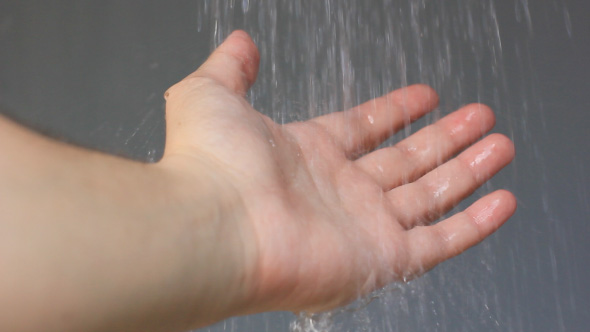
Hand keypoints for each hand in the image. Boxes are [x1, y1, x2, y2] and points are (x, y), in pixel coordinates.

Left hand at [160, 30, 515, 316]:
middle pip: (406, 159)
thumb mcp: (213, 95)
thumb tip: (241, 42)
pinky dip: (474, 225)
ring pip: (430, 196)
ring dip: (468, 171)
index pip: (365, 128)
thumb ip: (232, 67)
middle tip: (480, 117)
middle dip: (446, 137)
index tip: (426, 96)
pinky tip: (501, 201)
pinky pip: (440, 242)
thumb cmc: (209, 166)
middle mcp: (338, 191)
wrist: (214, 229)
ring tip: (500, 145)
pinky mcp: (382, 259)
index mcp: (308, 154)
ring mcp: (363, 226)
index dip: (397, 110)